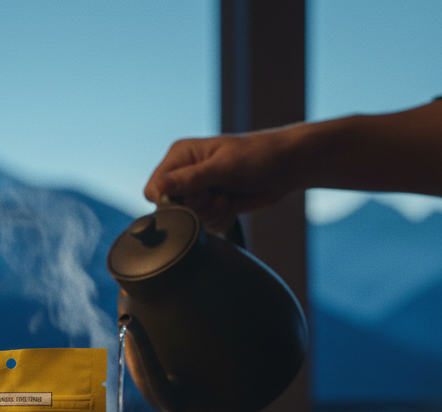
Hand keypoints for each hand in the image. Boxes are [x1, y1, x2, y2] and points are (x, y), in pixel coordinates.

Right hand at [144, 128, 301, 232]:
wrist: (288, 166)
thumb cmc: (259, 156)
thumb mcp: (224, 167)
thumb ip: (189, 179)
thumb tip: (157, 189)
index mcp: (180, 155)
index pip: (154, 188)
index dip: (170, 200)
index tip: (195, 196)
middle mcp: (185, 173)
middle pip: (172, 208)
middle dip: (199, 208)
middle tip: (220, 192)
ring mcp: (199, 190)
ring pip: (190, 220)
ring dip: (213, 214)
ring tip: (229, 196)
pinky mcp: (212, 205)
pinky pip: (206, 225)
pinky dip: (222, 219)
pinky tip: (234, 203)